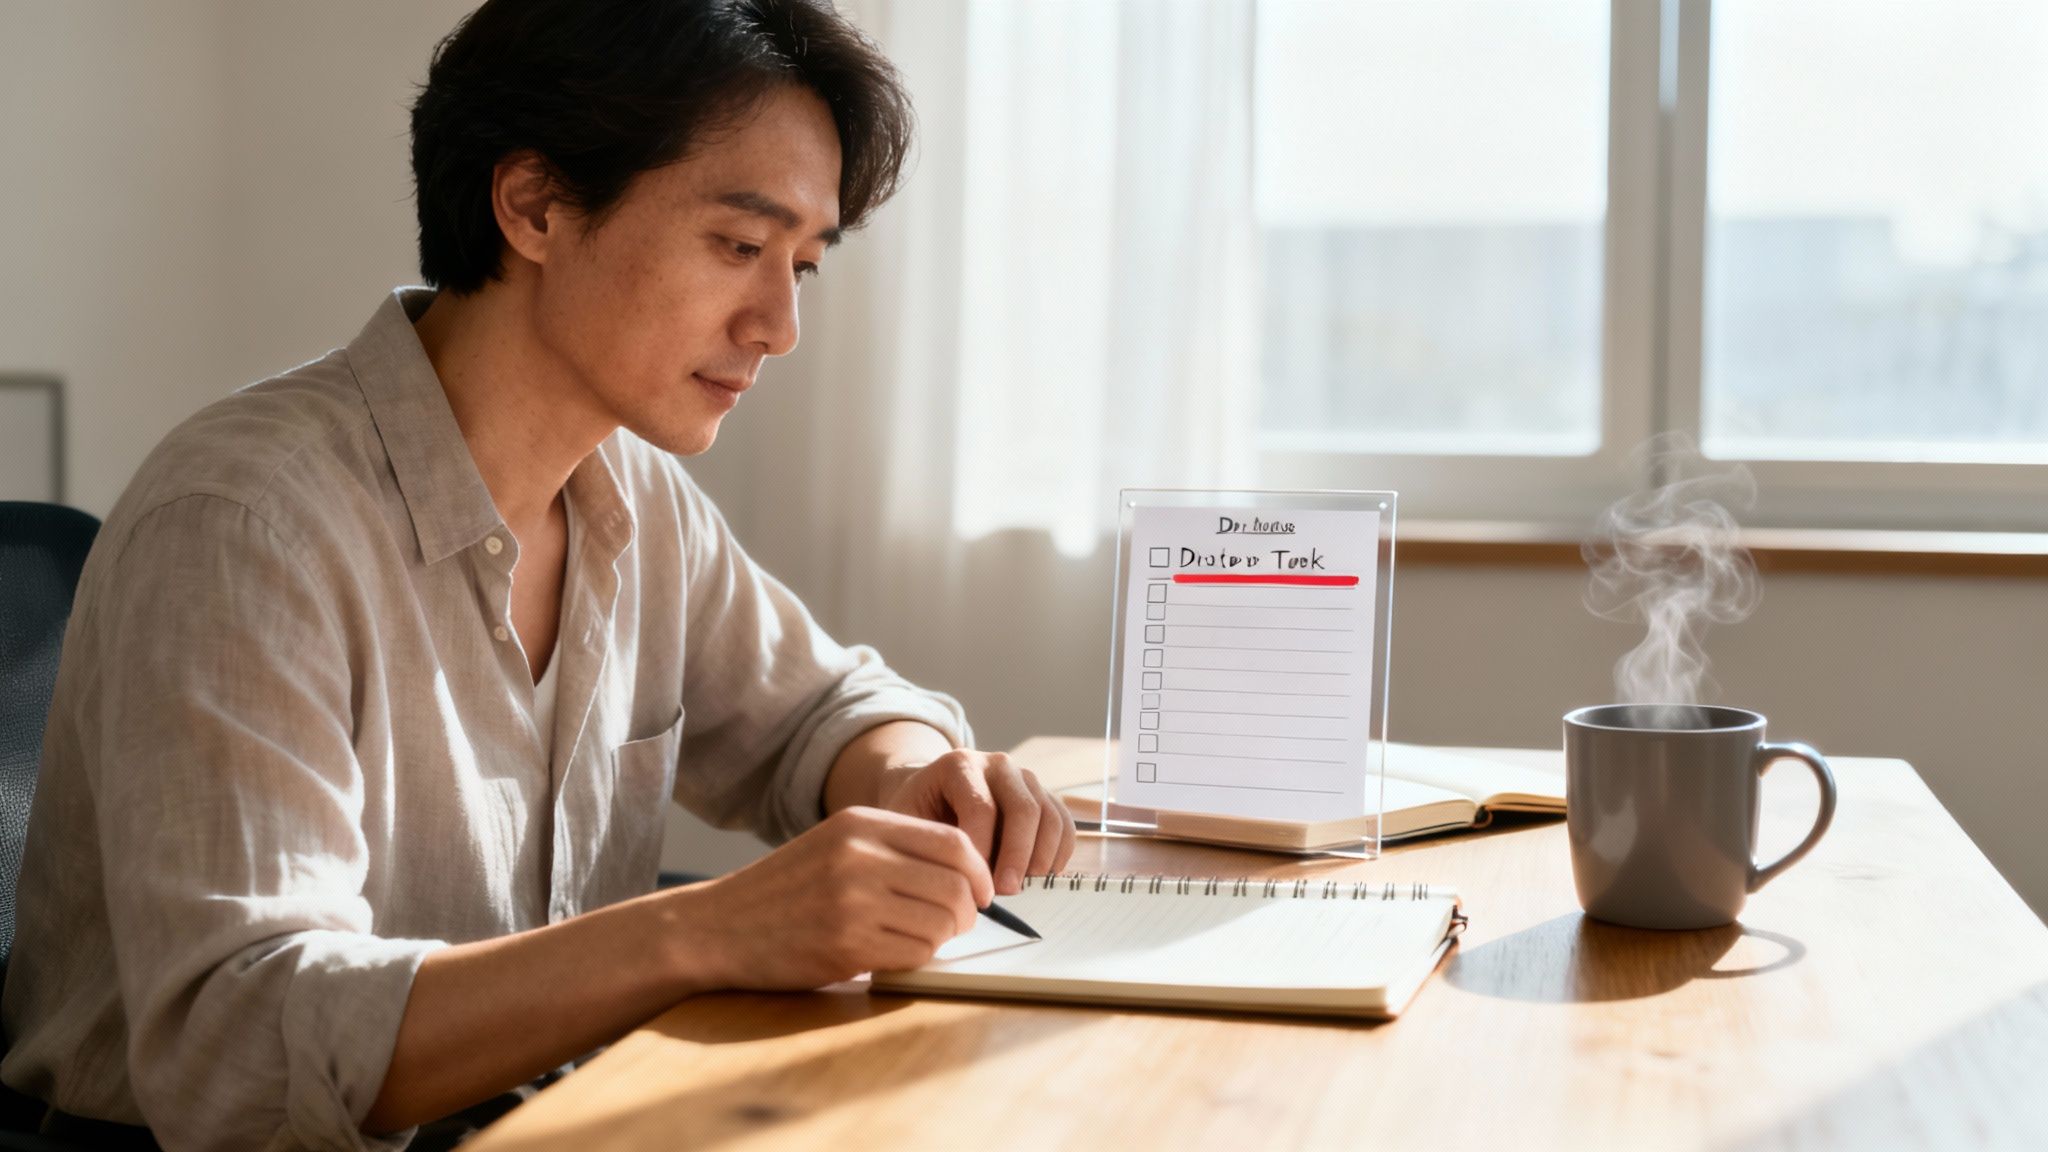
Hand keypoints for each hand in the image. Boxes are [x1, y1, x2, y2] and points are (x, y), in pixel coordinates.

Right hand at [678, 807, 992, 989]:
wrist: (716, 927)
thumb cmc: (782, 891)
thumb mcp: (834, 845)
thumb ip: (892, 849)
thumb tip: (966, 873)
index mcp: (861, 823)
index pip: (953, 841)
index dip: (979, 871)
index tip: (981, 892)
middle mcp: (860, 856)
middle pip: (956, 883)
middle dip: (969, 910)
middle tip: (957, 923)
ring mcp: (853, 900)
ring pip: (942, 921)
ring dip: (944, 937)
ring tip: (920, 938)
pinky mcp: (846, 945)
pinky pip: (916, 953)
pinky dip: (918, 958)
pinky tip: (896, 954)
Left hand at [877, 748, 1076, 894]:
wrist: (930, 792)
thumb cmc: (917, 812)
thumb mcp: (906, 821)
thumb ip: (928, 843)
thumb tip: (960, 882)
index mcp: (960, 764)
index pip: (982, 807)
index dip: (982, 850)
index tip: (974, 885)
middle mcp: (998, 764)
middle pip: (1023, 809)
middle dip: (1017, 856)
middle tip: (1005, 892)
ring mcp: (1026, 778)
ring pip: (1049, 817)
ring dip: (1040, 858)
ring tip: (1019, 887)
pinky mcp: (1044, 796)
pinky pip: (1064, 824)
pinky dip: (1058, 854)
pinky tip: (1038, 877)